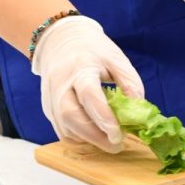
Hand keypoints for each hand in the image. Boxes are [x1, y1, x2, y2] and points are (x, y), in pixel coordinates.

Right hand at [29, 15, 139, 151]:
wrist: (60, 40)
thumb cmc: (92, 50)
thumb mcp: (116, 59)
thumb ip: (129, 84)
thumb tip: (137, 111)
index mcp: (80, 68)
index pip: (89, 95)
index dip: (103, 117)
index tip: (118, 134)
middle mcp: (60, 85)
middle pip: (71, 116)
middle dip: (95, 136)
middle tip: (116, 145)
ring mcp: (50, 98)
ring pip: (65, 128)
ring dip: (87, 139)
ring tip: (108, 140)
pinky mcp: (48, 108)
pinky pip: (61, 130)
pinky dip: (79, 138)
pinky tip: (94, 135)